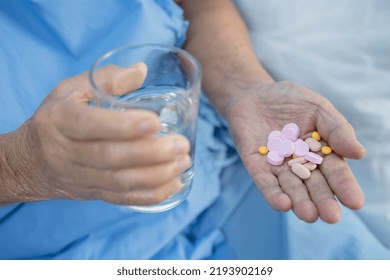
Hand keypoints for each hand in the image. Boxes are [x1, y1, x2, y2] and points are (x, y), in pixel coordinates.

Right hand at [4, 63, 190, 205]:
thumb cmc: (55, 119)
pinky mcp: (94, 194)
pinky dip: (152, 195)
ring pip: (120, 182)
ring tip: (183, 162)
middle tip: (181, 145)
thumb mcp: (70, 90)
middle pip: (111, 157)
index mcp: (60, 121)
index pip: (90, 125)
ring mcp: (81, 177)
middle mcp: (67, 152)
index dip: (124, 126)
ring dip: (157, 175)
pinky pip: (123, 199)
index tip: (156, 122)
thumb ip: (106, 79)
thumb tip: (142, 70)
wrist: (30, 163)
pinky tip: (175, 184)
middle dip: (151, 153)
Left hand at [226, 81, 364, 222]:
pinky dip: (273, 193)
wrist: (253, 93)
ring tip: (309, 215)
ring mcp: (278, 167)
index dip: (344, 186)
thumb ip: (336, 129)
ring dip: (299, 202)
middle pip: (314, 185)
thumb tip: (359, 153)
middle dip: (323, 201)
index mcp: (320, 152)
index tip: (355, 202)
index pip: (335, 171)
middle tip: (331, 216)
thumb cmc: (289, 100)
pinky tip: (283, 204)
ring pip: (290, 188)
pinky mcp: (256, 166)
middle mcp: (300, 164)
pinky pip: (265, 182)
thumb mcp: (317, 108)